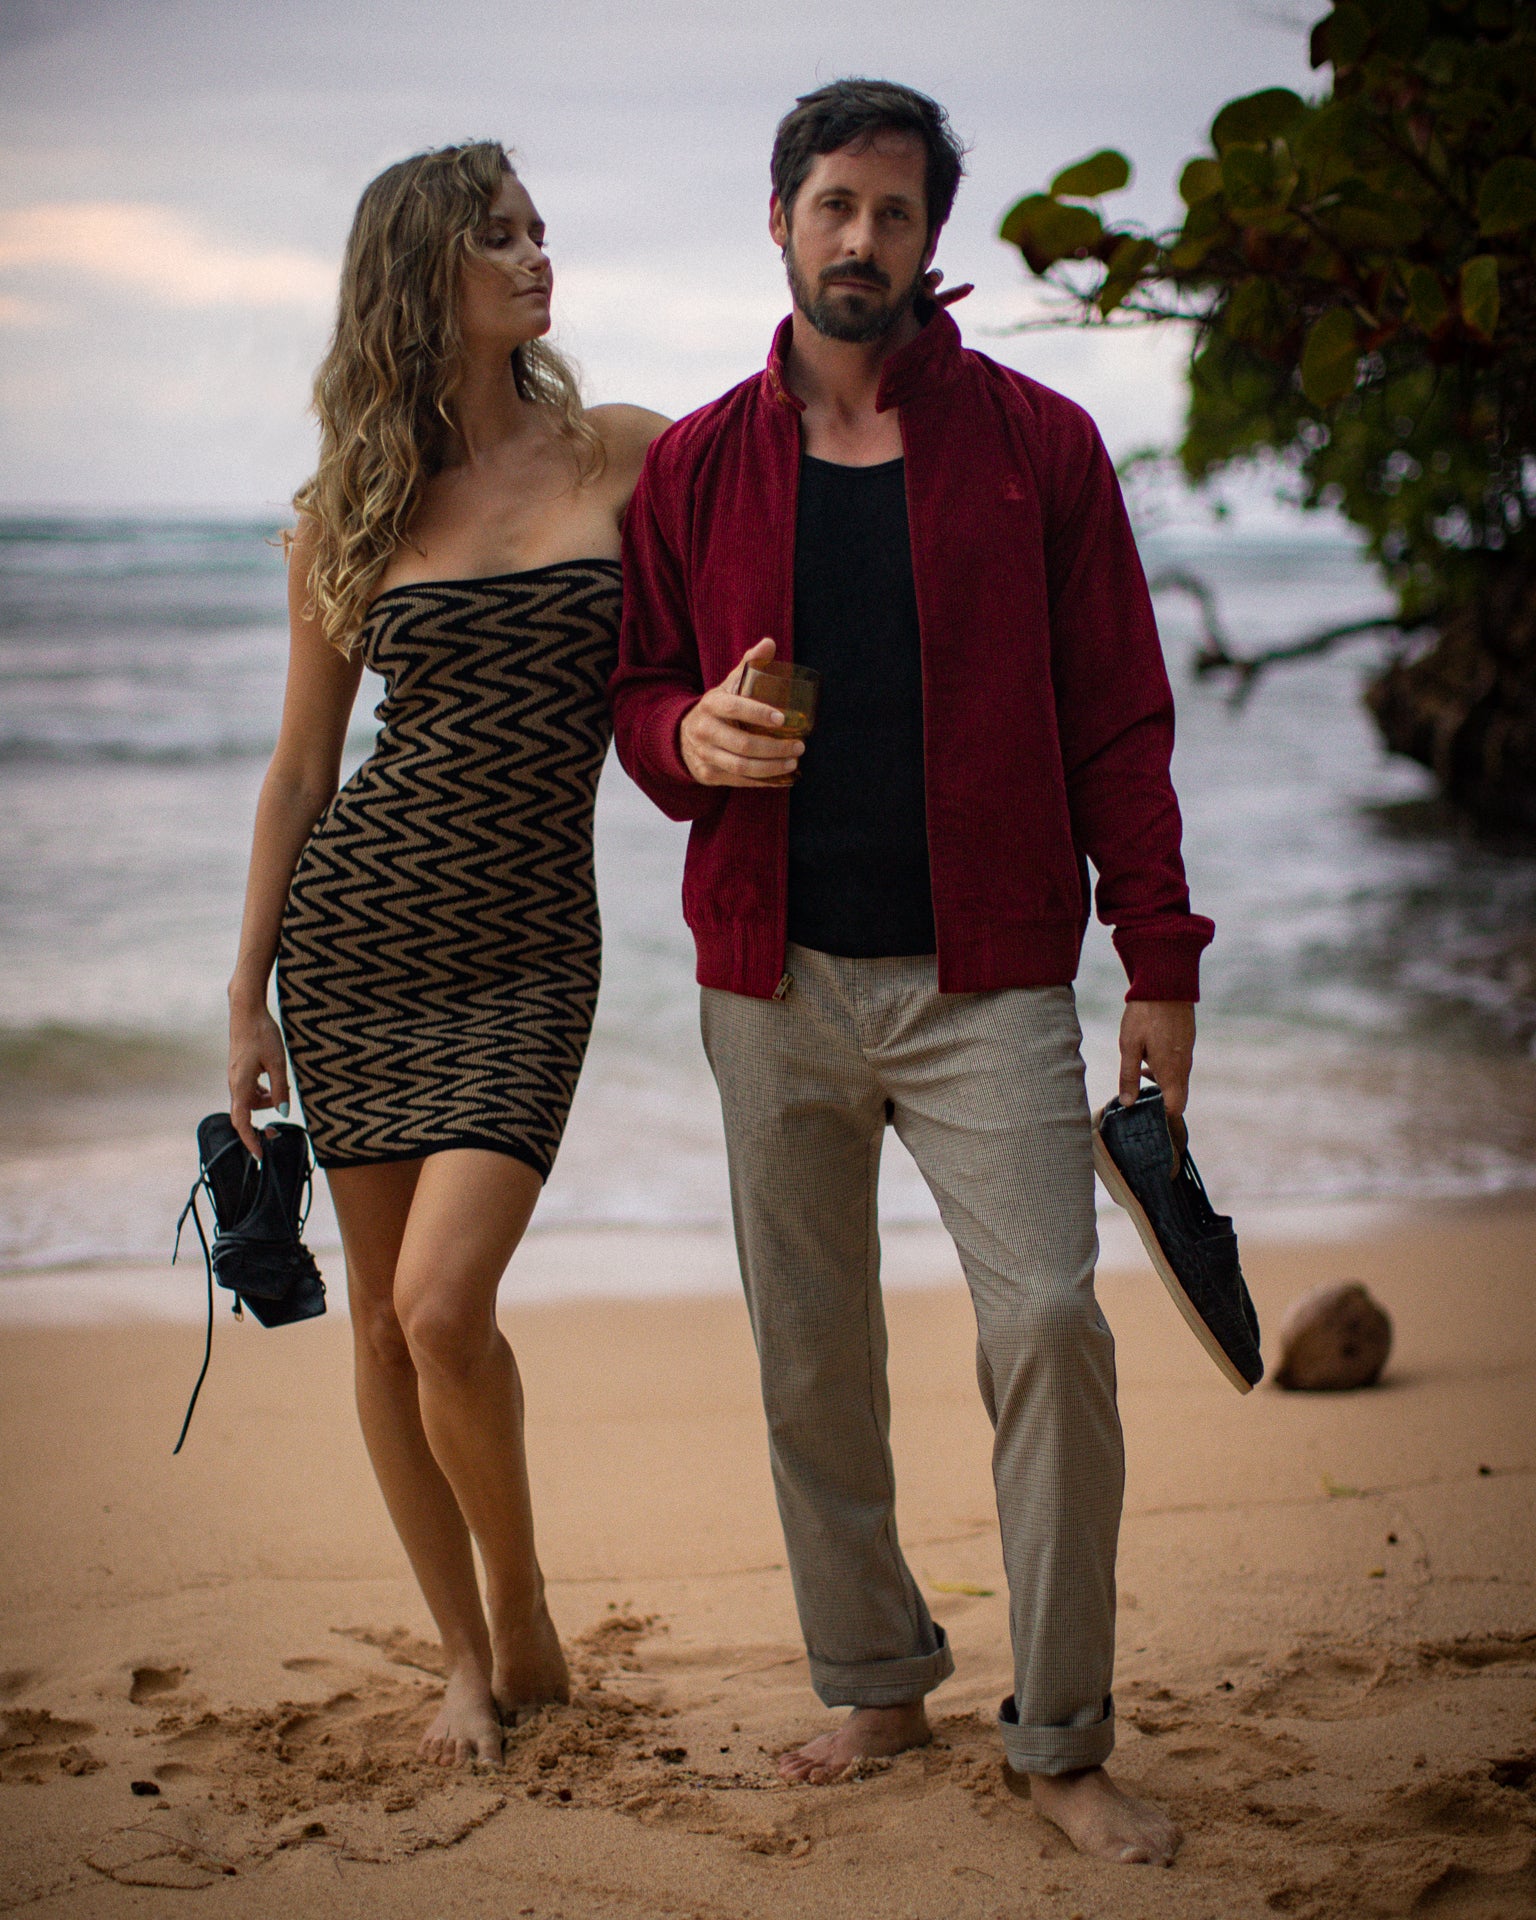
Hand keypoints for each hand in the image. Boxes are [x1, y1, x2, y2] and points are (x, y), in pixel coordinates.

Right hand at [228, 1000, 290, 1156]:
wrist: (246, 1011)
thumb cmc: (262, 1034)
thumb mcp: (278, 1062)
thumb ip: (280, 1088)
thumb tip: (283, 1112)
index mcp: (241, 1085)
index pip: (241, 1122)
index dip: (249, 1140)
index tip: (259, 1155)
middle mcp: (234, 1084)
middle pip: (245, 1114)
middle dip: (258, 1126)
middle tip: (275, 1133)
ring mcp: (235, 1077)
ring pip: (249, 1101)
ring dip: (265, 1104)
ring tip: (283, 1091)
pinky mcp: (239, 1070)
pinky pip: (249, 1090)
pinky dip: (261, 1093)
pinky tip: (274, 1084)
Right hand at [678, 638, 804, 787]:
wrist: (684, 735)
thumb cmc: (719, 708)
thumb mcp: (729, 684)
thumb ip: (749, 664)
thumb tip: (769, 643)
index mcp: (711, 705)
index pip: (735, 708)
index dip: (758, 714)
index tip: (783, 719)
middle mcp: (704, 730)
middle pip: (742, 744)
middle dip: (774, 747)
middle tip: (799, 745)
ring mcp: (705, 755)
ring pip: (741, 767)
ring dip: (771, 767)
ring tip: (793, 761)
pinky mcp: (708, 774)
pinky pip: (738, 781)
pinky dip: (762, 781)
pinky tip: (782, 777)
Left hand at [1118, 1001, 1195, 1118]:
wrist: (1166, 984)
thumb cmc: (1144, 1015)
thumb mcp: (1129, 1046)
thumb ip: (1128, 1076)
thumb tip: (1128, 1103)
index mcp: (1170, 1071)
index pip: (1176, 1107)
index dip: (1163, 1115)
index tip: (1146, 1113)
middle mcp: (1183, 1066)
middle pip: (1178, 1095)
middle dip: (1161, 1099)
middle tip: (1139, 1092)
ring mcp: (1188, 1053)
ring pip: (1178, 1079)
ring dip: (1161, 1081)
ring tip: (1139, 1068)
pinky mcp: (1187, 1041)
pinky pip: (1179, 1064)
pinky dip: (1166, 1067)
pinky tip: (1148, 1053)